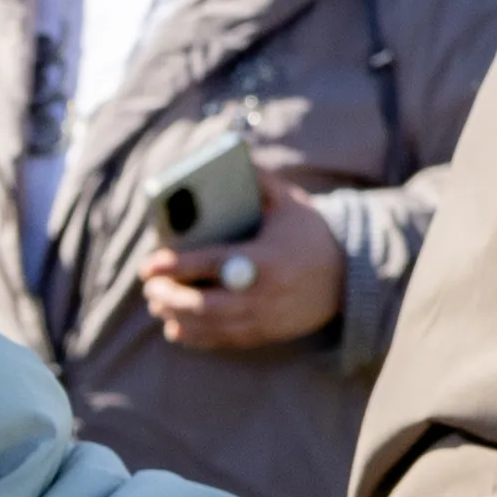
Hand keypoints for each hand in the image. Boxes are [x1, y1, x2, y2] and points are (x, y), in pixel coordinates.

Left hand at [140, 184, 343, 349]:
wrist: (348, 277)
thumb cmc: (310, 234)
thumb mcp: (290, 202)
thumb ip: (259, 179)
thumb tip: (230, 155)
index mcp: (265, 259)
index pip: (210, 264)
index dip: (175, 266)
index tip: (148, 265)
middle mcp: (263, 294)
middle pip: (204, 304)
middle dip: (169, 297)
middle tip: (149, 287)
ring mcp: (264, 318)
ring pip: (209, 326)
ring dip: (176, 317)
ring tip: (157, 304)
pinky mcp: (265, 334)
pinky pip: (222, 341)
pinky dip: (195, 337)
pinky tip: (175, 327)